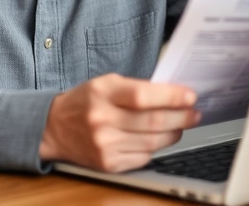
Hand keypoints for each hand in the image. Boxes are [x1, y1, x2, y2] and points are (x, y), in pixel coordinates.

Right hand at [39, 73, 200, 172]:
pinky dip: (156, 148)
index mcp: (102, 94)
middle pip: (153, 121)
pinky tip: (158, 139)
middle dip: (181, 117)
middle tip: (194, 113)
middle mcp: (102, 120)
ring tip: (181, 125)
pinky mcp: (107, 164)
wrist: (53, 128)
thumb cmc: (85, 101)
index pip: (143, 96)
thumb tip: (173, 95)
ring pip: (153, 142)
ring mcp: (104, 145)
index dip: (171, 96)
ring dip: (173, 133)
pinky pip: (143, 157)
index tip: (191, 96)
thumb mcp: (106, 84)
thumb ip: (137, 88)